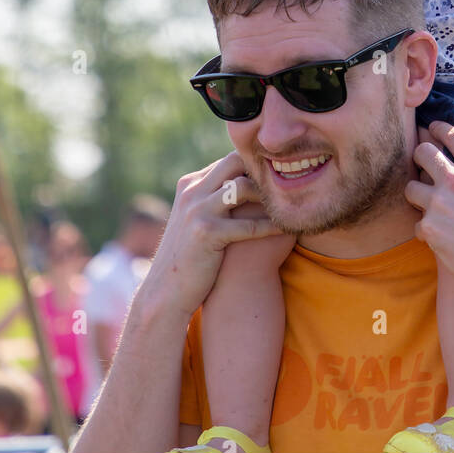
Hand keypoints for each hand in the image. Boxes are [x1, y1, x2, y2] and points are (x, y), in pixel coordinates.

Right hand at [141, 152, 286, 322]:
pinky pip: (248, 225)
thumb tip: (244, 184)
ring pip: (241, 187)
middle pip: (235, 162)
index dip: (255, 166)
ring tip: (288, 204)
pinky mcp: (205, 233)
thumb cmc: (190, 256)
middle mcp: (191, 191)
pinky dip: (270, 227)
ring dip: (267, 196)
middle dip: (261, 171)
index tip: (280, 176)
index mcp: (190, 184)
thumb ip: (213, 198)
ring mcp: (197, 211)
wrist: (165, 292)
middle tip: (286, 184)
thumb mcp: (196, 219)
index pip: (229, 160)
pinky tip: (286, 231)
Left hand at [405, 121, 453, 305]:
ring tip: (421, 199)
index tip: (433, 129)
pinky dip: (424, 228)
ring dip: (416, 193)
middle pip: (423, 152)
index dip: (439, 129)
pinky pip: (416, 222)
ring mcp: (440, 204)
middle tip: (421, 161)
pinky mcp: (430, 228)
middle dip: (420, 154)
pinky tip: (432, 234)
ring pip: (411, 187)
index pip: (452, 135)